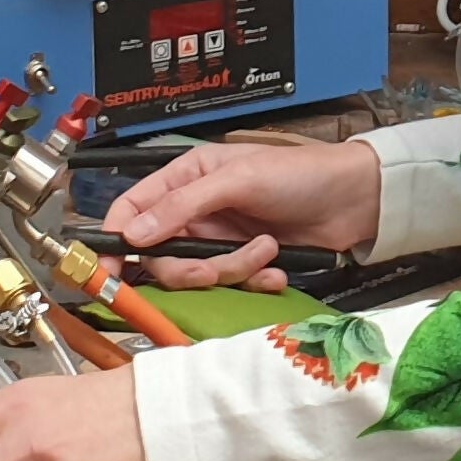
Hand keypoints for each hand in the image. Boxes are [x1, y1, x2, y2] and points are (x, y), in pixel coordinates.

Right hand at [102, 138, 381, 290]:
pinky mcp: (245, 262)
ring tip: (265, 250)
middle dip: (190, 268)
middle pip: (162, 256)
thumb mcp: (236, 179)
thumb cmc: (297, 173)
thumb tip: (134, 233)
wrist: (353, 199)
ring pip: (198, 275)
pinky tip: (276, 267)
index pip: (132, 210)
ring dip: (233, 270)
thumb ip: (183, 205)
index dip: (115, 241)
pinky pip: (231, 286)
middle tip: (213, 267)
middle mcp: (197, 211)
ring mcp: (220, 239)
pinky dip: (254, 280)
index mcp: (184, 179)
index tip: (107, 272)